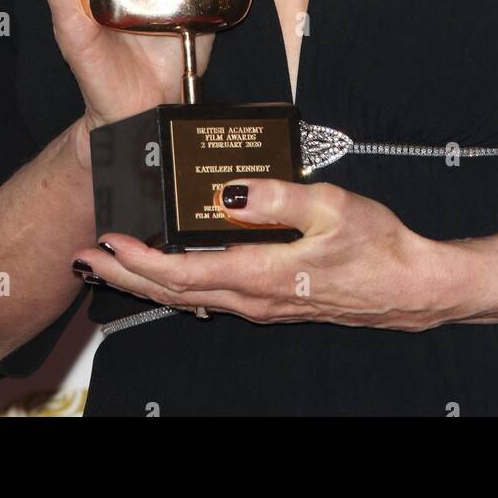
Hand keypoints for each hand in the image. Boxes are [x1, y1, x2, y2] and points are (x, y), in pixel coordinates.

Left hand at [71, 178, 473, 330]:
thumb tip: (227, 194)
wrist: (411, 285)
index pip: (184, 273)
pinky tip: (173, 271)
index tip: (106, 244)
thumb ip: (275, 198)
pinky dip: (180, 283)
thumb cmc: (377, 246)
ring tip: (115, 263)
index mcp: (263, 274)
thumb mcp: (328, 206)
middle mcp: (255, 297)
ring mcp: (263, 303)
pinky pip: (213, 295)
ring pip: (191, 297)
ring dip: (148, 280)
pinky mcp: (274, 299)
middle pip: (174, 293)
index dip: (139, 261)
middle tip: (86, 258)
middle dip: (125, 276)